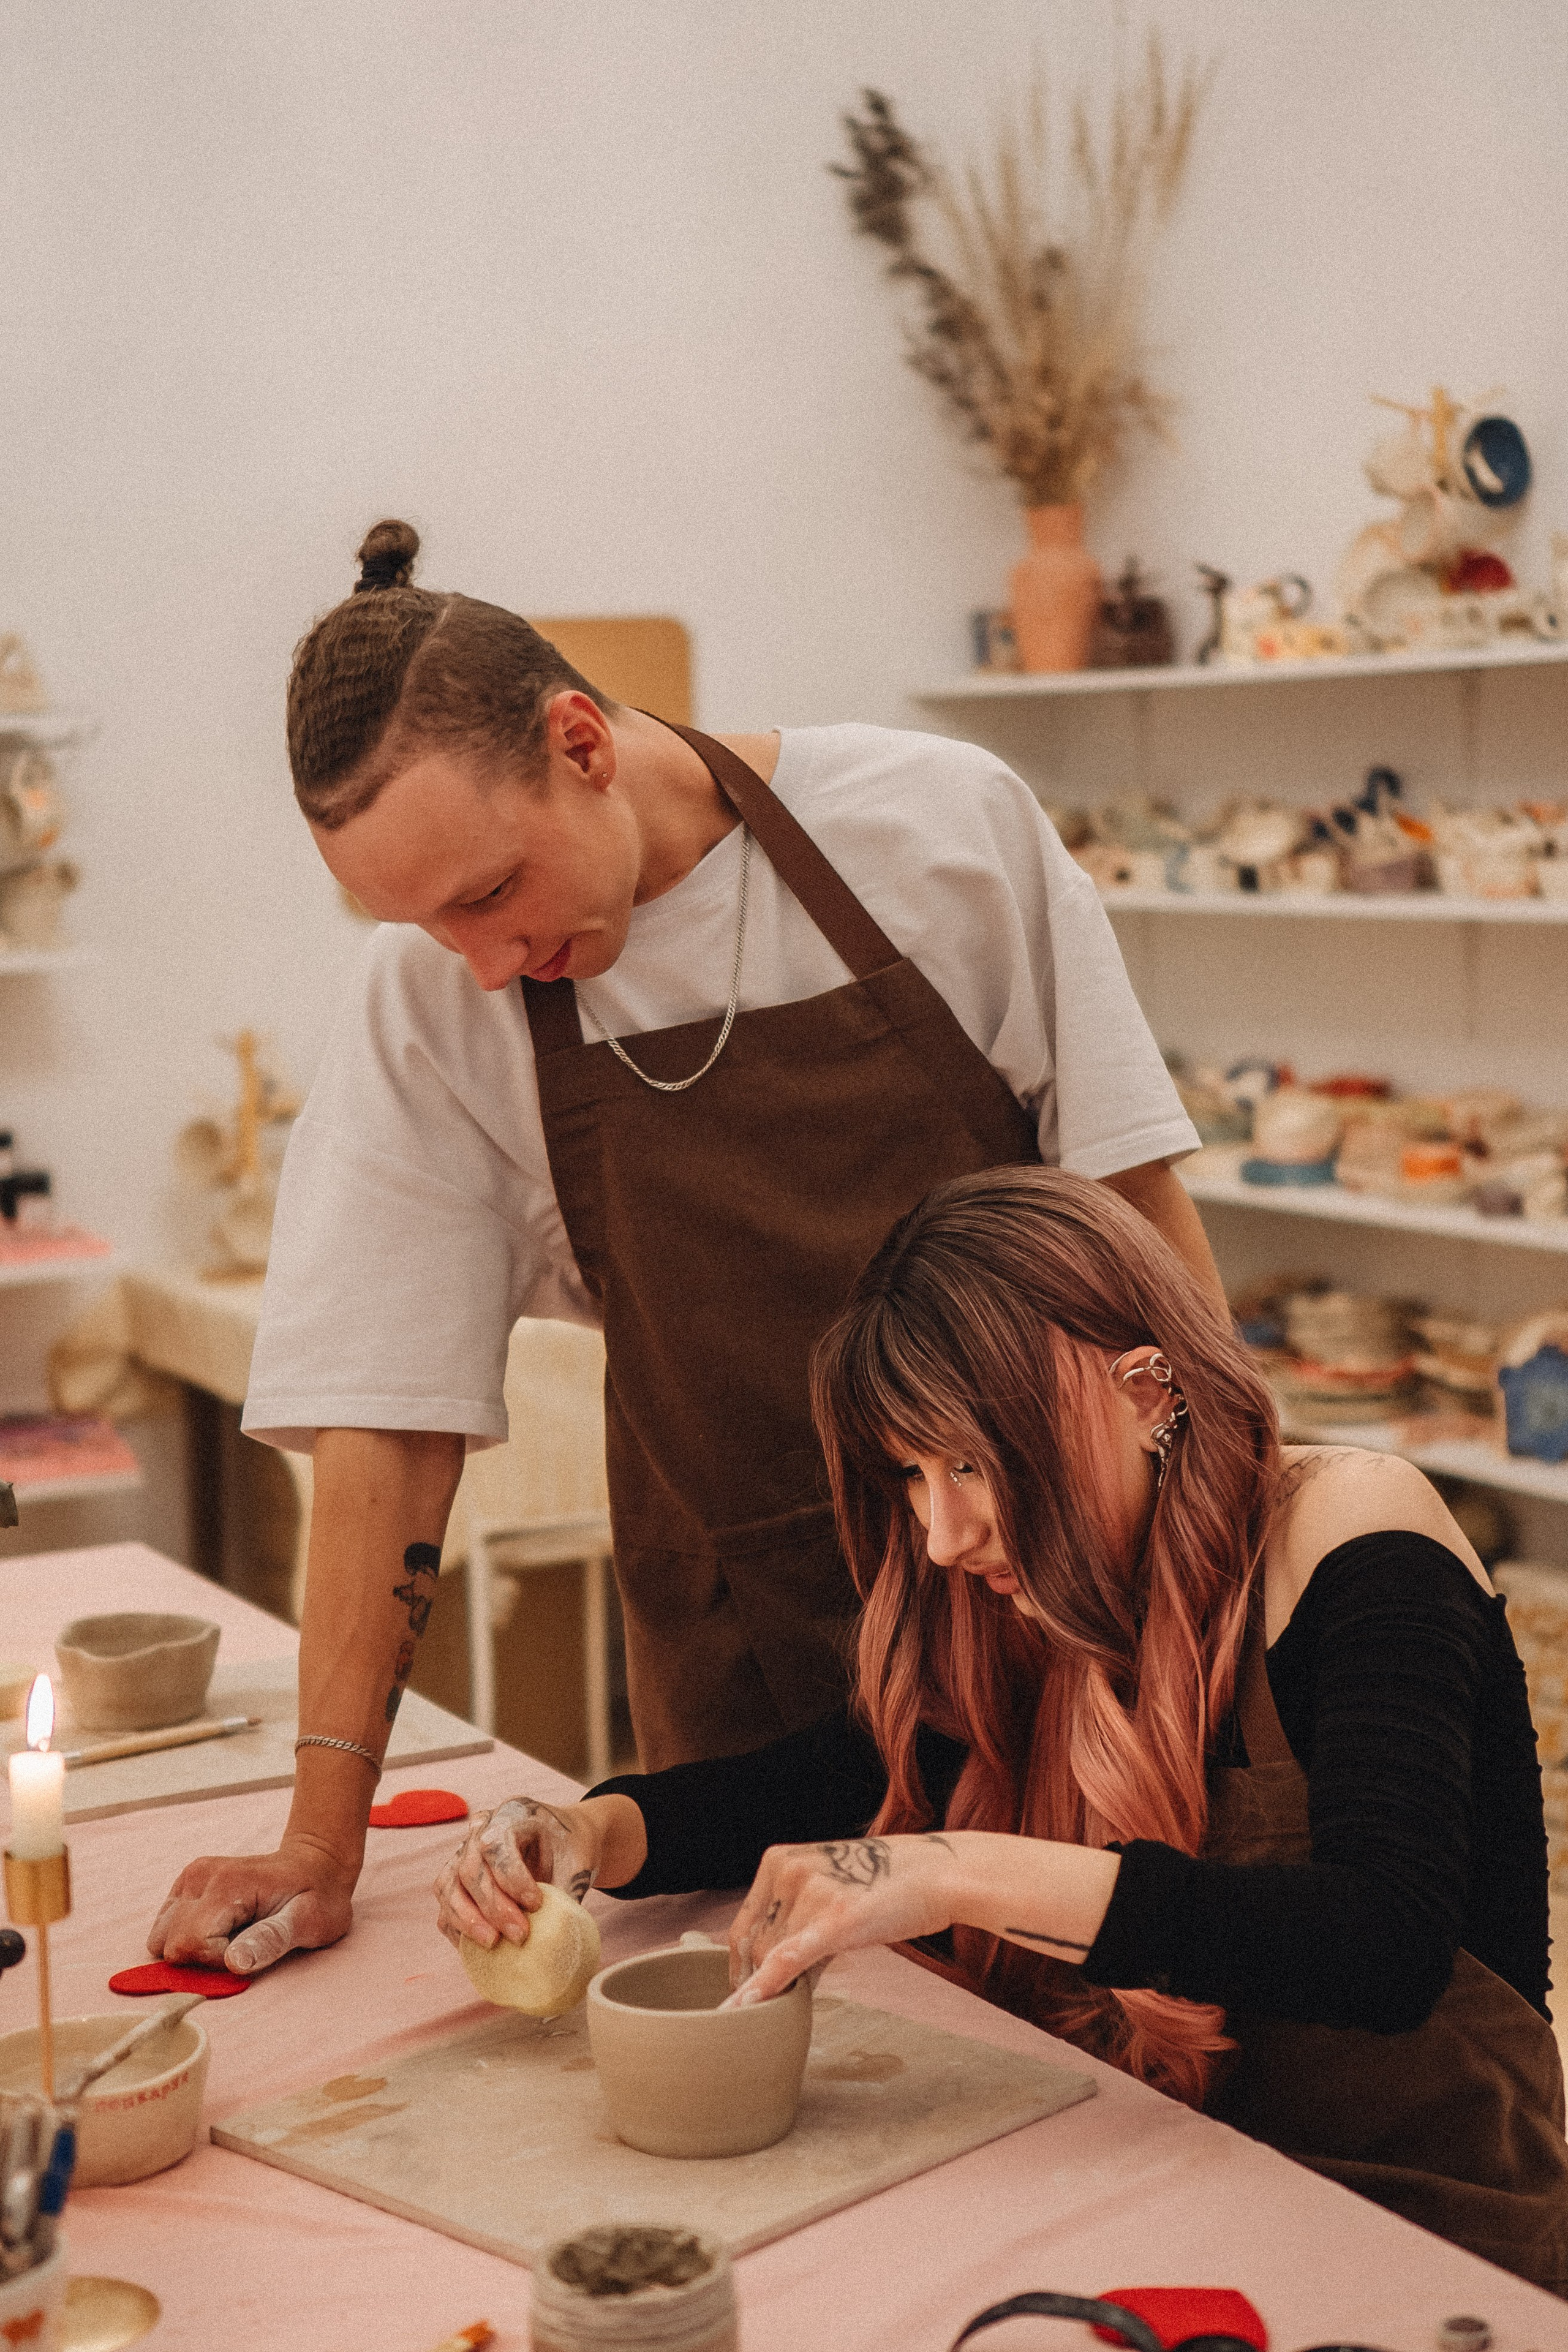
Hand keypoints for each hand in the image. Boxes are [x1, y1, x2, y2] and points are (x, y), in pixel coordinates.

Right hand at [148, 1836, 356, 1975]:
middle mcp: (200, 1876)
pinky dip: (186, 1938)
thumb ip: (271, 1940)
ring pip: (162, 1938)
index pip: (191, 1945)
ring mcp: (190, 1878)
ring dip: (192, 1949)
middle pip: (171, 1944)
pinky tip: (219, 1930)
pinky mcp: (186, 1884)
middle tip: (243, 1944)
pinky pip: (165, 1927)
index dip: (218, 1962)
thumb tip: (234, 1962)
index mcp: (226, 1885)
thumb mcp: (309, 1921)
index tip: (250, 1950)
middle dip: (203, 1958)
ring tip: (232, 1937)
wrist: (314, 1865)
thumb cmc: (316, 1897)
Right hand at [432, 1797, 605, 1950]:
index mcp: (511, 1814)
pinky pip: (445, 1904)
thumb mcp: (577, 1863)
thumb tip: (555, 1936)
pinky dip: (456, 1927)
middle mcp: (480, 1829)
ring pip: (447, 1886)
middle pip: (470, 1868)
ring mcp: (463, 1852)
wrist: (562, 1841)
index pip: (495, 1845)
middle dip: (493, 1907)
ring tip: (493, 1944)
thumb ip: (565, 1894)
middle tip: (520, 1936)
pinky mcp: (455, 1877)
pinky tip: (477, 1946)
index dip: (512, 1879)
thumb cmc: (569, 1850)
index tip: (537, 1904)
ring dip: (467, 1920)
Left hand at [727, 1832, 959, 2005]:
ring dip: (784, 1984)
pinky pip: (790, 1959)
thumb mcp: (826, 1885)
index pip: (742, 1925)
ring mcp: (812, 1894)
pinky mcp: (836, 1919)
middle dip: (762, 1978)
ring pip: (774, 1956)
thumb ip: (796, 1914)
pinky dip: (766, 1986)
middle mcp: (789, 1871)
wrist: (937, 1872)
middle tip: (776, 2002)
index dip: (742, 1964)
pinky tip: (747, 2007)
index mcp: (778, 1859)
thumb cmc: (885, 1883)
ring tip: (806, 1992)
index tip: (746, 1989)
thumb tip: (774, 1966)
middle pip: (755, 1944)